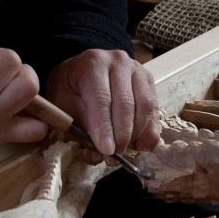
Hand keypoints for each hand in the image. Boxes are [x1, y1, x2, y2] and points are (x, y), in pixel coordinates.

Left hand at [46, 49, 160, 156]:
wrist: (81, 71)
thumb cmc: (70, 89)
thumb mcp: (64, 103)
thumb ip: (82, 121)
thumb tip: (105, 146)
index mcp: (93, 63)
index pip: (102, 99)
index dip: (105, 127)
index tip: (107, 150)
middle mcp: (119, 62)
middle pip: (126, 103)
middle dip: (122, 134)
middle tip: (116, 155)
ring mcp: (137, 70)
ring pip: (145, 106)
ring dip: (138, 133)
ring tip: (127, 150)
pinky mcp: (148, 81)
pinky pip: (154, 108)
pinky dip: (150, 130)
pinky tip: (141, 145)